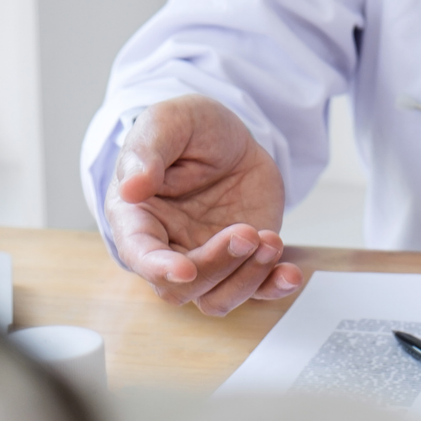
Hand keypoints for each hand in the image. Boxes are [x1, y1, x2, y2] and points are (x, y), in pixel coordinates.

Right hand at [107, 95, 302, 314]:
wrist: (229, 138)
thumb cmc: (188, 130)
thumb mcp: (167, 122)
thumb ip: (146, 151)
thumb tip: (130, 188)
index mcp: (136, 217)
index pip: (139, 254)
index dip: (159, 268)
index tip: (185, 270)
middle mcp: (166, 247)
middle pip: (182, 286)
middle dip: (217, 265)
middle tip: (247, 232)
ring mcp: (205, 258)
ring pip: (217, 297)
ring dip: (248, 278)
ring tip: (270, 240)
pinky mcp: (241, 262)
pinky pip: (255, 291)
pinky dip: (273, 288)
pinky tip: (290, 273)